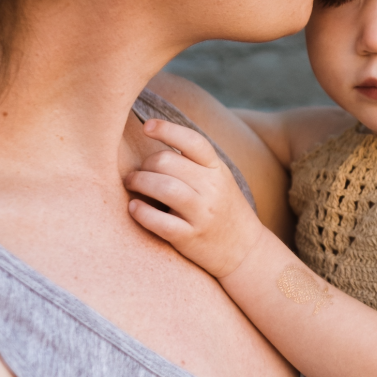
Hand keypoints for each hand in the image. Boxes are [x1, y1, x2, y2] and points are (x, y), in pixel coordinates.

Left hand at [124, 119, 263, 277]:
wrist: (245, 250)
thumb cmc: (223, 210)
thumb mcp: (219, 180)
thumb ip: (194, 163)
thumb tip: (157, 143)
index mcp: (217, 169)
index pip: (192, 141)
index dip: (167, 129)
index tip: (146, 126)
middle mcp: (212, 188)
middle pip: (167, 161)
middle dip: (145, 164)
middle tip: (136, 173)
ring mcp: (202, 213)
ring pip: (163, 187)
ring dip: (139, 182)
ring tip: (131, 184)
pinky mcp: (190, 237)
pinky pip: (159, 221)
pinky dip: (141, 212)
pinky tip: (134, 207)